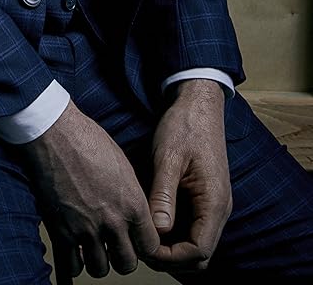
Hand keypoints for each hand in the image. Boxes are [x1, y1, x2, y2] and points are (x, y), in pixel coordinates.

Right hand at [19, 99, 160, 280]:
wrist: (55, 133)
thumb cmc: (88, 140)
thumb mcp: (123, 166)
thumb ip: (131, 197)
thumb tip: (134, 215)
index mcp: (133, 204)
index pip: (150, 246)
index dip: (143, 246)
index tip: (135, 242)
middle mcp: (113, 221)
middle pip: (127, 263)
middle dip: (121, 257)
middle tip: (113, 246)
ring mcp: (86, 229)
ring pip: (100, 269)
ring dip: (97, 260)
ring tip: (92, 247)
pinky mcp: (61, 232)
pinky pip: (71, 268)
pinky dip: (73, 263)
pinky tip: (72, 251)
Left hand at [146, 78, 231, 272]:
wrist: (198, 103)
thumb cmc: (184, 126)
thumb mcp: (168, 158)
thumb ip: (163, 195)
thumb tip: (157, 230)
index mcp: (214, 201)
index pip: (199, 250)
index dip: (171, 257)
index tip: (144, 247)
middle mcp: (219, 208)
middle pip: (199, 254)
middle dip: (170, 258)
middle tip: (140, 245)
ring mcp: (213, 204)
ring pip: (195, 243)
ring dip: (172, 247)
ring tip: (143, 235)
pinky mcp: (205, 198)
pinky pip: (192, 227)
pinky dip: (174, 233)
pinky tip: (152, 221)